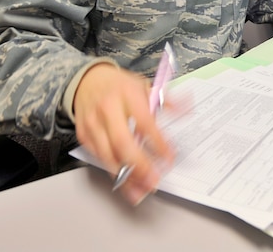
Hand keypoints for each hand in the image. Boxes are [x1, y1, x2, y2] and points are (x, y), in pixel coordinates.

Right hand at [73, 63, 174, 204]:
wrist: (88, 81)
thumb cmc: (120, 86)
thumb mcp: (145, 86)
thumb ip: (167, 100)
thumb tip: (188, 108)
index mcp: (127, 93)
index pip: (144, 121)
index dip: (158, 142)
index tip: (170, 157)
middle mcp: (108, 109)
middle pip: (122, 141)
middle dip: (139, 165)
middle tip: (153, 180)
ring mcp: (93, 123)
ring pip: (107, 155)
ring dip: (125, 176)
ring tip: (140, 191)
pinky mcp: (84, 136)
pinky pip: (99, 158)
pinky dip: (113, 172)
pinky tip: (126, 182)